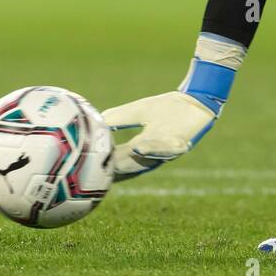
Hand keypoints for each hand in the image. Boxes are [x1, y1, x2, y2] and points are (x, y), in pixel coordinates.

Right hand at [100, 91, 218, 181]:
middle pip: (129, 167)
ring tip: (111, 165)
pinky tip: (138, 147)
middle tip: (91, 176)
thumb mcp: (135, 111)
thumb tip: (90, 122)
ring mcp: (167, 150)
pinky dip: (153, 149)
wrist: (193, 99)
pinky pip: (166, 149)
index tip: (83, 174)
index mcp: (140, 150)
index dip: (103, 170)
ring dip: (129, 163)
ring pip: (146, 160)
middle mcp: (152, 155)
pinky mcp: (181, 143)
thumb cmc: (165, 107)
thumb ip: (115, 118)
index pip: (119, 164)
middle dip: (111, 172)